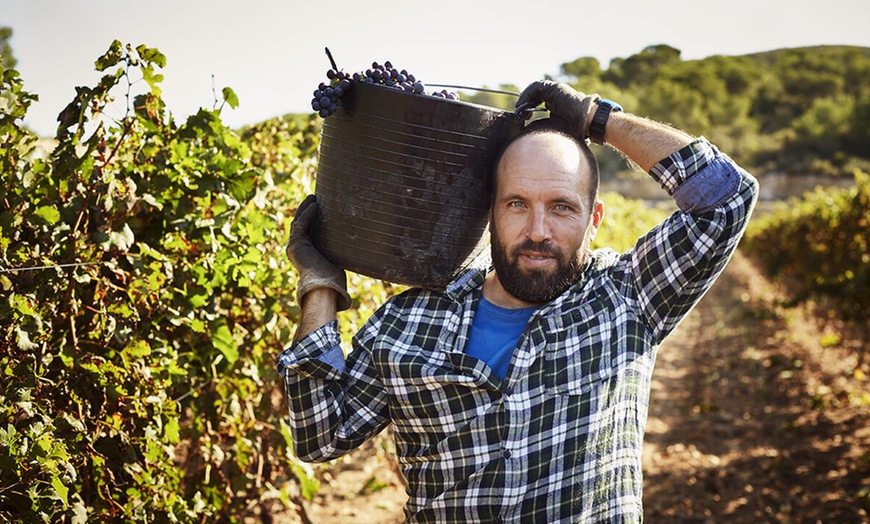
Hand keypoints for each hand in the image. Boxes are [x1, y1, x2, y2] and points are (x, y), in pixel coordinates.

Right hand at [286, 195, 351, 310]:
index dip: (311, 217)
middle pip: (300, 223)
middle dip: (307, 209)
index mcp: (306, 251)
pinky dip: (308, 214)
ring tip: (314, 197)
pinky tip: (315, 204)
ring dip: (305, 207)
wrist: (325, 287)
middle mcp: (297, 248)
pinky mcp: (296, 244)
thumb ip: (338, 248)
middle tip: (315, 197)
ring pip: (298, 221)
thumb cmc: (334, 278)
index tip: (319, 205)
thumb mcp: (336, 257)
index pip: (307, 229)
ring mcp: (294, 246)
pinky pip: (301, 224)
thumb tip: (359, 241)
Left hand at [515, 81, 599, 139]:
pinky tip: (523, 105)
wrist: (585, 122)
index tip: (523, 117)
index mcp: (555, 102)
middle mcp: (555, 95)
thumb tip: (528, 128)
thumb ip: (542, 123)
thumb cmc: (573, 128)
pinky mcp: (555, 88)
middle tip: (519, 113)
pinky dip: (527, 94)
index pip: (537, 100)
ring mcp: (556, 90)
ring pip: (534, 89)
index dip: (528, 106)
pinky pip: (537, 87)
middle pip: (534, 94)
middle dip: (525, 103)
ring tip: (520, 109)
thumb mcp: (553, 126)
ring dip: (525, 99)